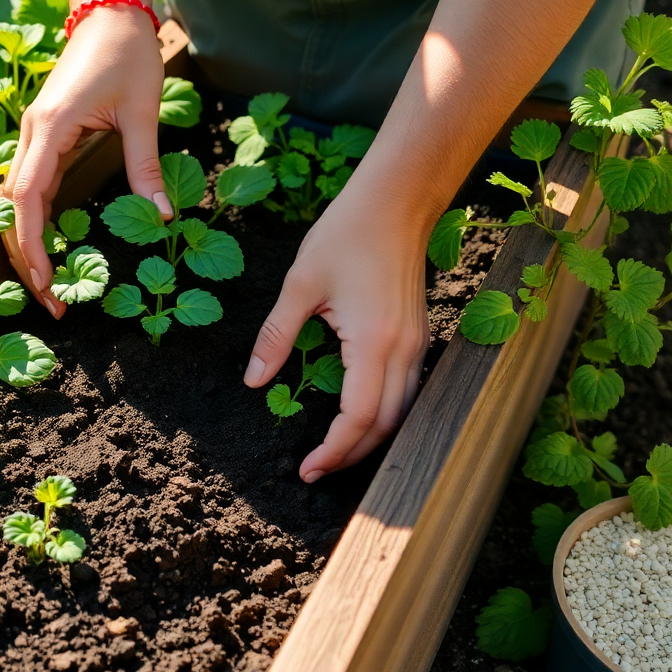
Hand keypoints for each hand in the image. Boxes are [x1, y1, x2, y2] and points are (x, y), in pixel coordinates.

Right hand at [4, 5, 169, 316]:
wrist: (110, 13)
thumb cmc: (126, 54)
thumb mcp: (143, 112)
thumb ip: (146, 166)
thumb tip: (163, 217)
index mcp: (50, 128)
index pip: (26, 197)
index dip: (31, 244)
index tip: (45, 281)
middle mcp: (32, 133)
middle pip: (14, 207)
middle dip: (27, 258)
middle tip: (52, 303)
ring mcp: (35, 135)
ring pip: (18, 200)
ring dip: (29, 244)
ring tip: (50, 287)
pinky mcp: (45, 135)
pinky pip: (32, 186)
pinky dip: (37, 221)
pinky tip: (51, 250)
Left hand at [243, 184, 430, 481]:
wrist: (395, 201)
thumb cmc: (346, 234)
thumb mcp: (299, 283)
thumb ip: (276, 335)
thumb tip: (253, 379)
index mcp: (374, 341)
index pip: (360, 417)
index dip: (335, 450)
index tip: (307, 469)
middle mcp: (404, 349)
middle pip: (386, 424)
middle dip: (352, 455)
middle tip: (315, 471)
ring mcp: (417, 343)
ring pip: (402, 411)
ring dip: (371, 438)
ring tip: (333, 453)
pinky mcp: (418, 334)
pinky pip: (407, 389)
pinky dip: (385, 414)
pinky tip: (359, 418)